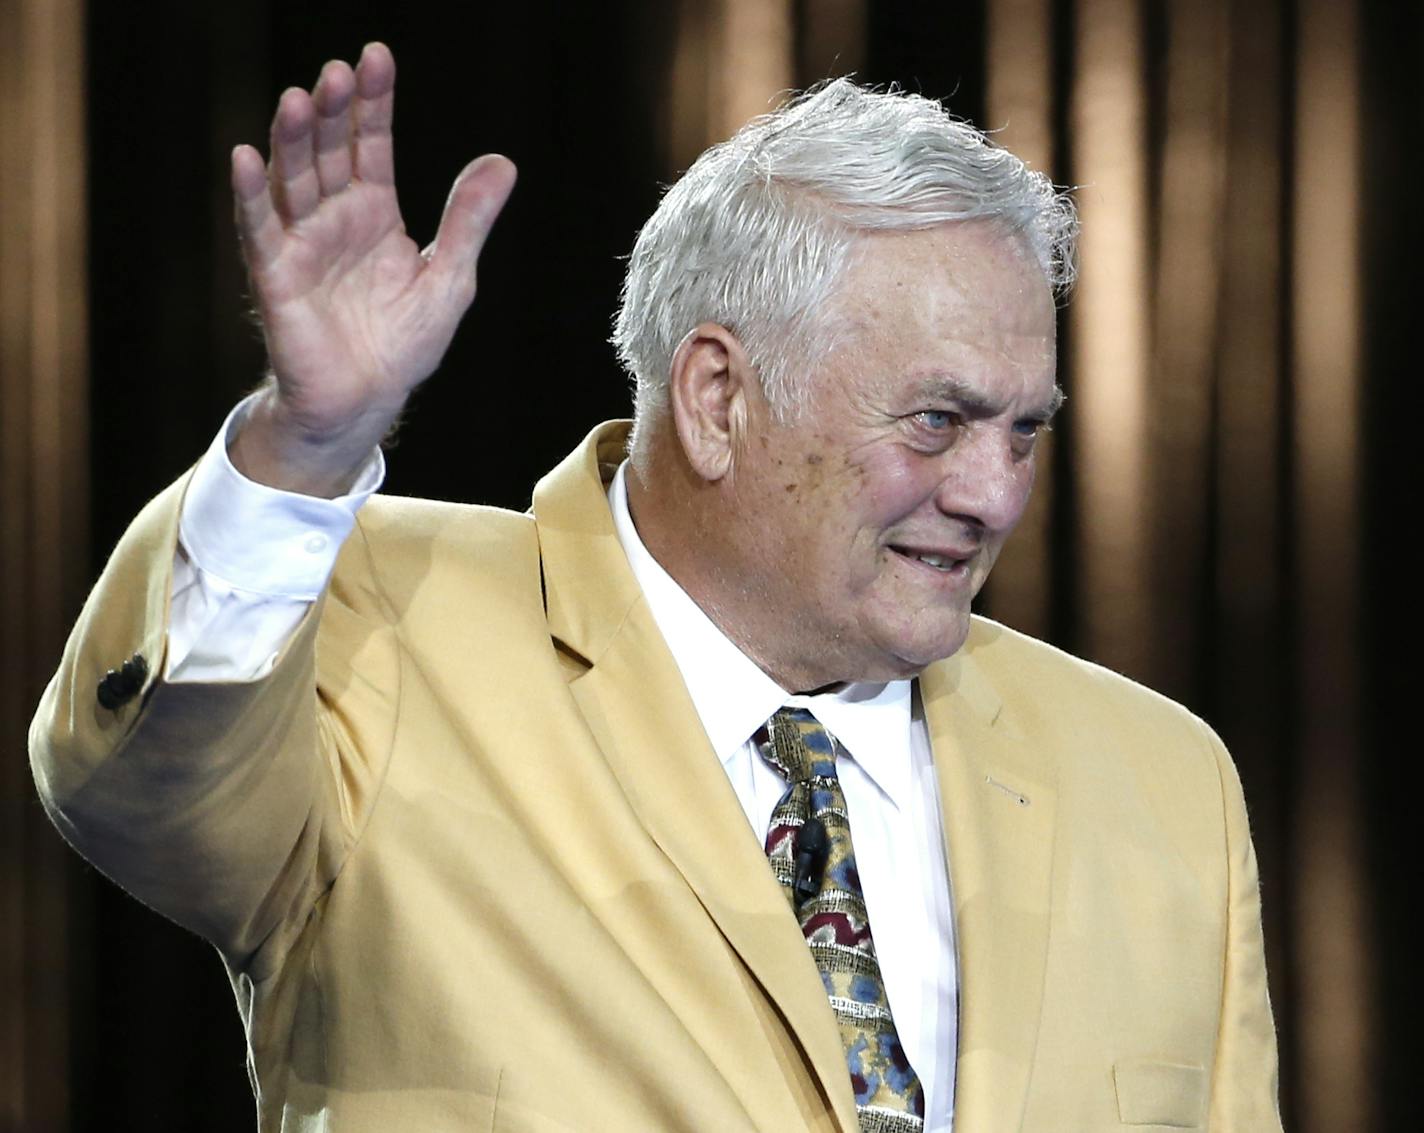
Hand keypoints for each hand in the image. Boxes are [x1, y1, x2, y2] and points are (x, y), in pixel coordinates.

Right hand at [228, 42, 515, 494]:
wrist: (367, 400)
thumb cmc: (404, 343)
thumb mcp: (450, 277)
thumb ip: (470, 221)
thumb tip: (503, 161)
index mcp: (374, 213)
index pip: (371, 144)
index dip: (373, 103)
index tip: (375, 56)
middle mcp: (333, 218)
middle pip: (328, 150)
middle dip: (332, 110)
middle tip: (338, 71)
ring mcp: (301, 243)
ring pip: (293, 179)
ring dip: (292, 138)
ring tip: (299, 97)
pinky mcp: (276, 275)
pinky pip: (260, 228)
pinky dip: (252, 194)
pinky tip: (246, 155)